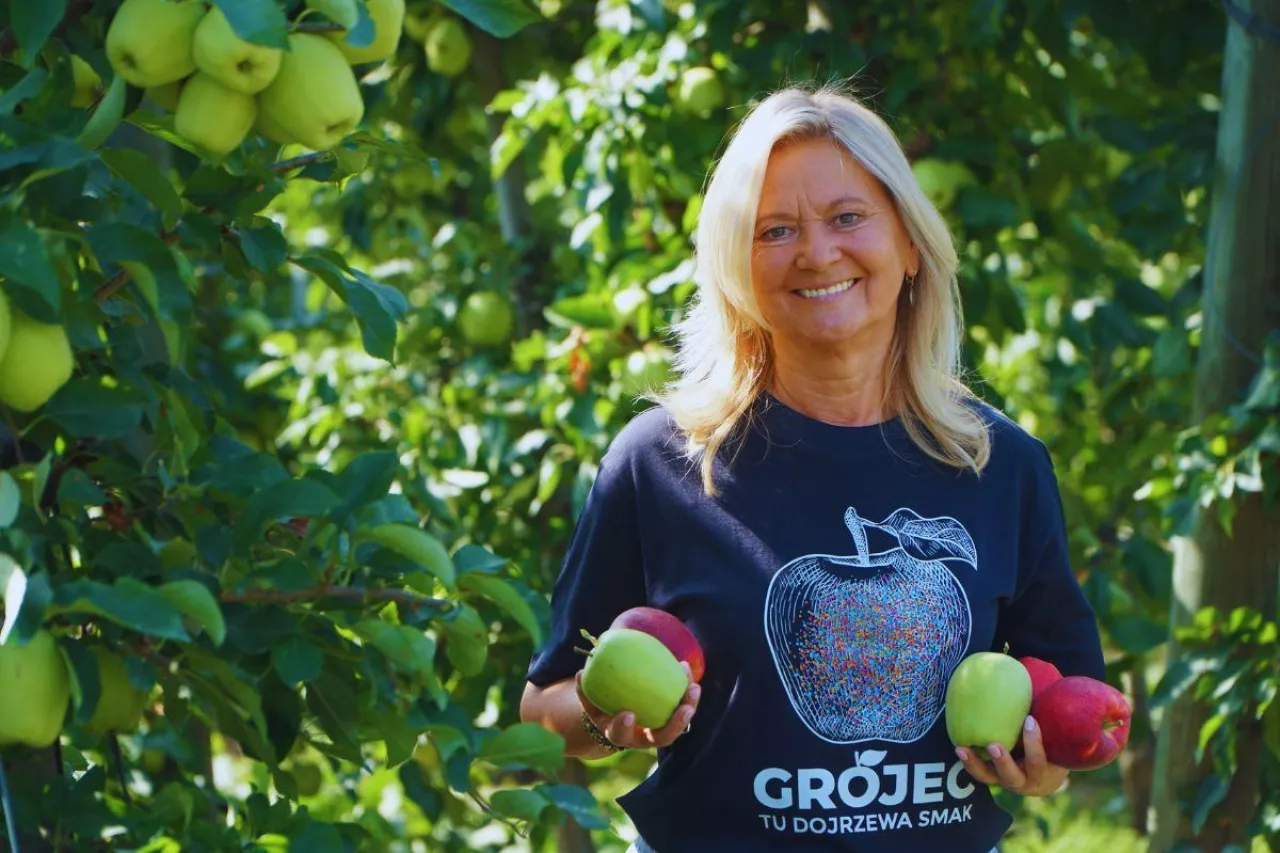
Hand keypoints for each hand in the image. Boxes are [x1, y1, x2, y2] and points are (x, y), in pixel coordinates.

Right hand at [575, 662, 700, 749]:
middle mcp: (643, 737)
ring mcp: (659, 728)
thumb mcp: (591, 703)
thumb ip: (584, 692)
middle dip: (675, 725)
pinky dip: (684, 687)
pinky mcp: (669, 715)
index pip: (621, 736)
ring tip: (694, 687)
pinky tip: (684, 666)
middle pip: (663, 737)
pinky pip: (681, 704)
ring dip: (688, 706)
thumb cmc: (602, 706)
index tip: (628, 713)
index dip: (623, 727)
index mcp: (620, 734)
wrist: (618, 714)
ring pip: (678, 724)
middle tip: (684, 708)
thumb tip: (581, 674)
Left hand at [955, 716, 1067, 796]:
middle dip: (1003, 761)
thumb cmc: (1052, 747)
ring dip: (975, 764)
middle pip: (1012, 775)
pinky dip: (967, 761)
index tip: (1030, 720)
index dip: (1034, 742)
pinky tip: (957, 744)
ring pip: (988, 777)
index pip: (1039, 761)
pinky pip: (977, 772)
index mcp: (1043, 773)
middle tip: (993, 745)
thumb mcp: (1057, 739)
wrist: (1044, 776)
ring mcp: (1004, 781)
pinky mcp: (990, 777)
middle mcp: (1023, 781)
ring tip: (962, 749)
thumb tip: (1053, 677)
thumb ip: (1052, 717)